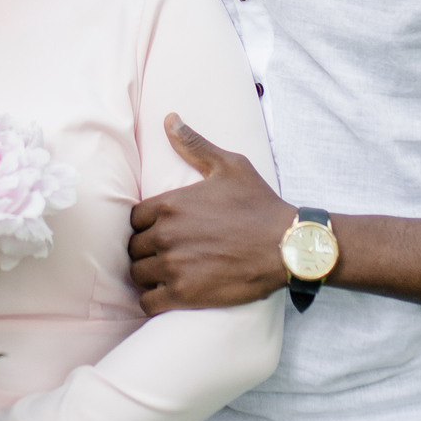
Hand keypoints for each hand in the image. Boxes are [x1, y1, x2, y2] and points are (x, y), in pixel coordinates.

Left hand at [128, 113, 295, 313]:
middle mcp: (165, 235)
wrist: (286, 246)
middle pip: (133, 247)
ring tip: (165, 275)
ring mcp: (173, 266)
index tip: (160, 232)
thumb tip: (169, 119)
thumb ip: (194, 144)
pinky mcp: (183, 294)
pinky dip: (153, 300)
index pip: (134, 219)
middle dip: (146, 251)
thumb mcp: (229, 166)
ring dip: (148, 275)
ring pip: (137, 274)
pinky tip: (167, 295)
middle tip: (165, 254)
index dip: (146, 226)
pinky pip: (148, 302)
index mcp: (170, 205)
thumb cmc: (259, 204)